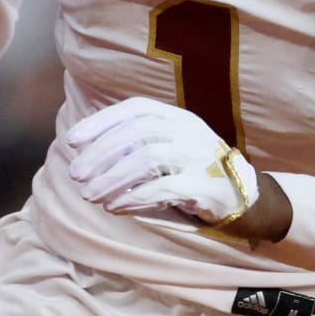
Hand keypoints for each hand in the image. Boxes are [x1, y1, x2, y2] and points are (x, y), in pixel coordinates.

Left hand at [67, 97, 258, 227]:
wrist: (242, 194)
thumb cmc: (193, 169)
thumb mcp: (168, 147)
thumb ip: (136, 144)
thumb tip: (85, 152)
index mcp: (177, 116)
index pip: (135, 109)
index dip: (101, 122)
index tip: (73, 140)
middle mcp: (188, 129)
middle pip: (136, 133)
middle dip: (100, 154)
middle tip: (76, 175)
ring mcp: (199, 155)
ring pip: (146, 159)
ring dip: (111, 178)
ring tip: (90, 195)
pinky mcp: (204, 184)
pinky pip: (163, 188)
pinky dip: (133, 197)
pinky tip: (115, 206)